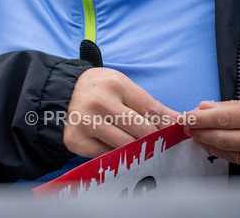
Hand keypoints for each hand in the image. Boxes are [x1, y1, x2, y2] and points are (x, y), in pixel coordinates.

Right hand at [63, 67, 179, 157]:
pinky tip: (115, 148)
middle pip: (141, 130)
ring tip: (140, 148)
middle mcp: (100, 102)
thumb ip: (149, 104)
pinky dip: (114, 154)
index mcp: (116, 84)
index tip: (175, 133)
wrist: (59, 94)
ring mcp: (86, 122)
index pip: (150, 109)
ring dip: (136, 149)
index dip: (166, 124)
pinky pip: (106, 155)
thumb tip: (180, 119)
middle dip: (154, 139)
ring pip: (125, 145)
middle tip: (160, 145)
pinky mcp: (76, 140)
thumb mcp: (121, 87)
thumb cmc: (98, 90)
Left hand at [184, 97, 239, 174]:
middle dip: (201, 132)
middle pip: (224, 138)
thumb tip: (205, 107)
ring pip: (230, 154)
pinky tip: (217, 147)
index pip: (225, 118)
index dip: (202, 118)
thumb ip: (232, 106)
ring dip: (209, 144)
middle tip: (187, 126)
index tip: (186, 115)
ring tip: (197, 136)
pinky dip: (227, 154)